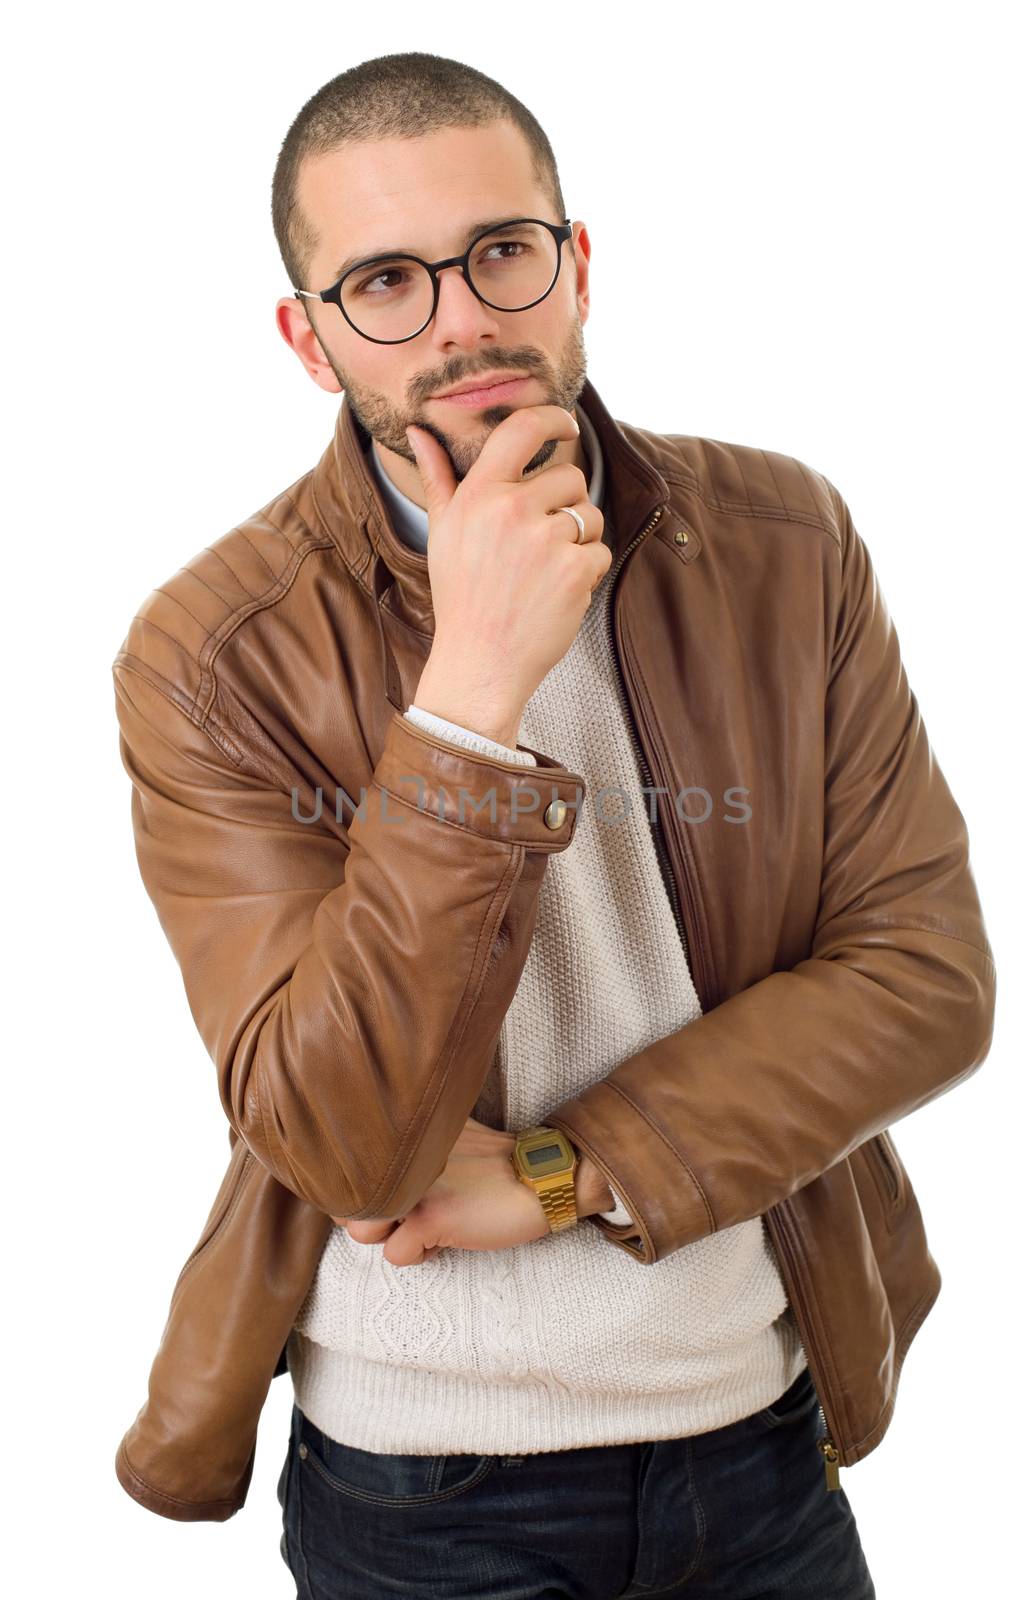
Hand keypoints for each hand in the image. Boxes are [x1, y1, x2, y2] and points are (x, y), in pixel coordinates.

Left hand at [332, 1118, 550, 1267]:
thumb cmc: (496, 1164)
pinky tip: (448, 1239)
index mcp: (404, 1133)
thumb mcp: (448, 1136)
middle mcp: (402, 1155)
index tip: (403, 1194)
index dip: (370, 1192)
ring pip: (360, 1231)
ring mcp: (415, 1187)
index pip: (350, 1168)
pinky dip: (421, 1257)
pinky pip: (396, 1256)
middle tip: (415, 1214)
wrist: (543, 1177)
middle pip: (348, 1201)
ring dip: (392, 1238)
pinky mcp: (431, 1218)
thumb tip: (370, 1175)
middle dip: (376, 1218)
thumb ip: (411, 1147)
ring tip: (426, 1227)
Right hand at [406, 405, 611, 744]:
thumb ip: (438, 477)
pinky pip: (600, 551)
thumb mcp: (442, 532)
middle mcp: (511, 510)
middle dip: (566, 505)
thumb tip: (419, 432)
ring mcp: (545, 540)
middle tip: (540, 544)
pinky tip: (556, 593)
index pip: (522, 429)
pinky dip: (587, 572)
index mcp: (478, 495)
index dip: (552, 417)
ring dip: (579, 539)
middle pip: (570, 476)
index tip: (565, 424)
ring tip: (545, 572)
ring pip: (589, 514)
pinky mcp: (573, 569)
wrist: (479, 661)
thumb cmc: (461, 596)